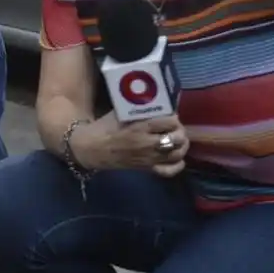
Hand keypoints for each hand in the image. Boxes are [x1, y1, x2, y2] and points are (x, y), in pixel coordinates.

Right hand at [70, 112, 189, 177]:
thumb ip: (138, 109)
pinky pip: (168, 171)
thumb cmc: (104, 128)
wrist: (92, 149)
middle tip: (175, 127)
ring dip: (181, 146)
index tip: (170, 115)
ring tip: (178, 139)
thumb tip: (154, 101)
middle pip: (177, 139)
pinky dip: (177, 165)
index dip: (174, 117)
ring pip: (176, 154)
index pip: (169, 122)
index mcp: (140, 128)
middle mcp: (147, 144)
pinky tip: (177, 158)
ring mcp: (148, 158)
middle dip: (179, 131)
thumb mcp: (119, 112)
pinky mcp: (146, 169)